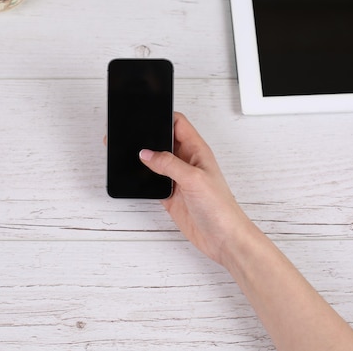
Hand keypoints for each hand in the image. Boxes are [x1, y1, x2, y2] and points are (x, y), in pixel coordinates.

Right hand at [139, 112, 251, 264]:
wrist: (223, 238)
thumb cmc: (220, 207)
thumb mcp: (194, 178)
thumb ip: (168, 164)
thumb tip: (146, 153)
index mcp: (197, 151)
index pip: (178, 124)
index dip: (164, 116)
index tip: (146, 114)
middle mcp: (187, 162)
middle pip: (164, 141)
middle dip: (149, 137)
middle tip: (131, 135)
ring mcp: (178, 179)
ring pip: (156, 162)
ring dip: (144, 160)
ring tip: (129, 155)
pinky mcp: (171, 196)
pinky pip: (153, 182)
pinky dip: (144, 180)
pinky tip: (136, 179)